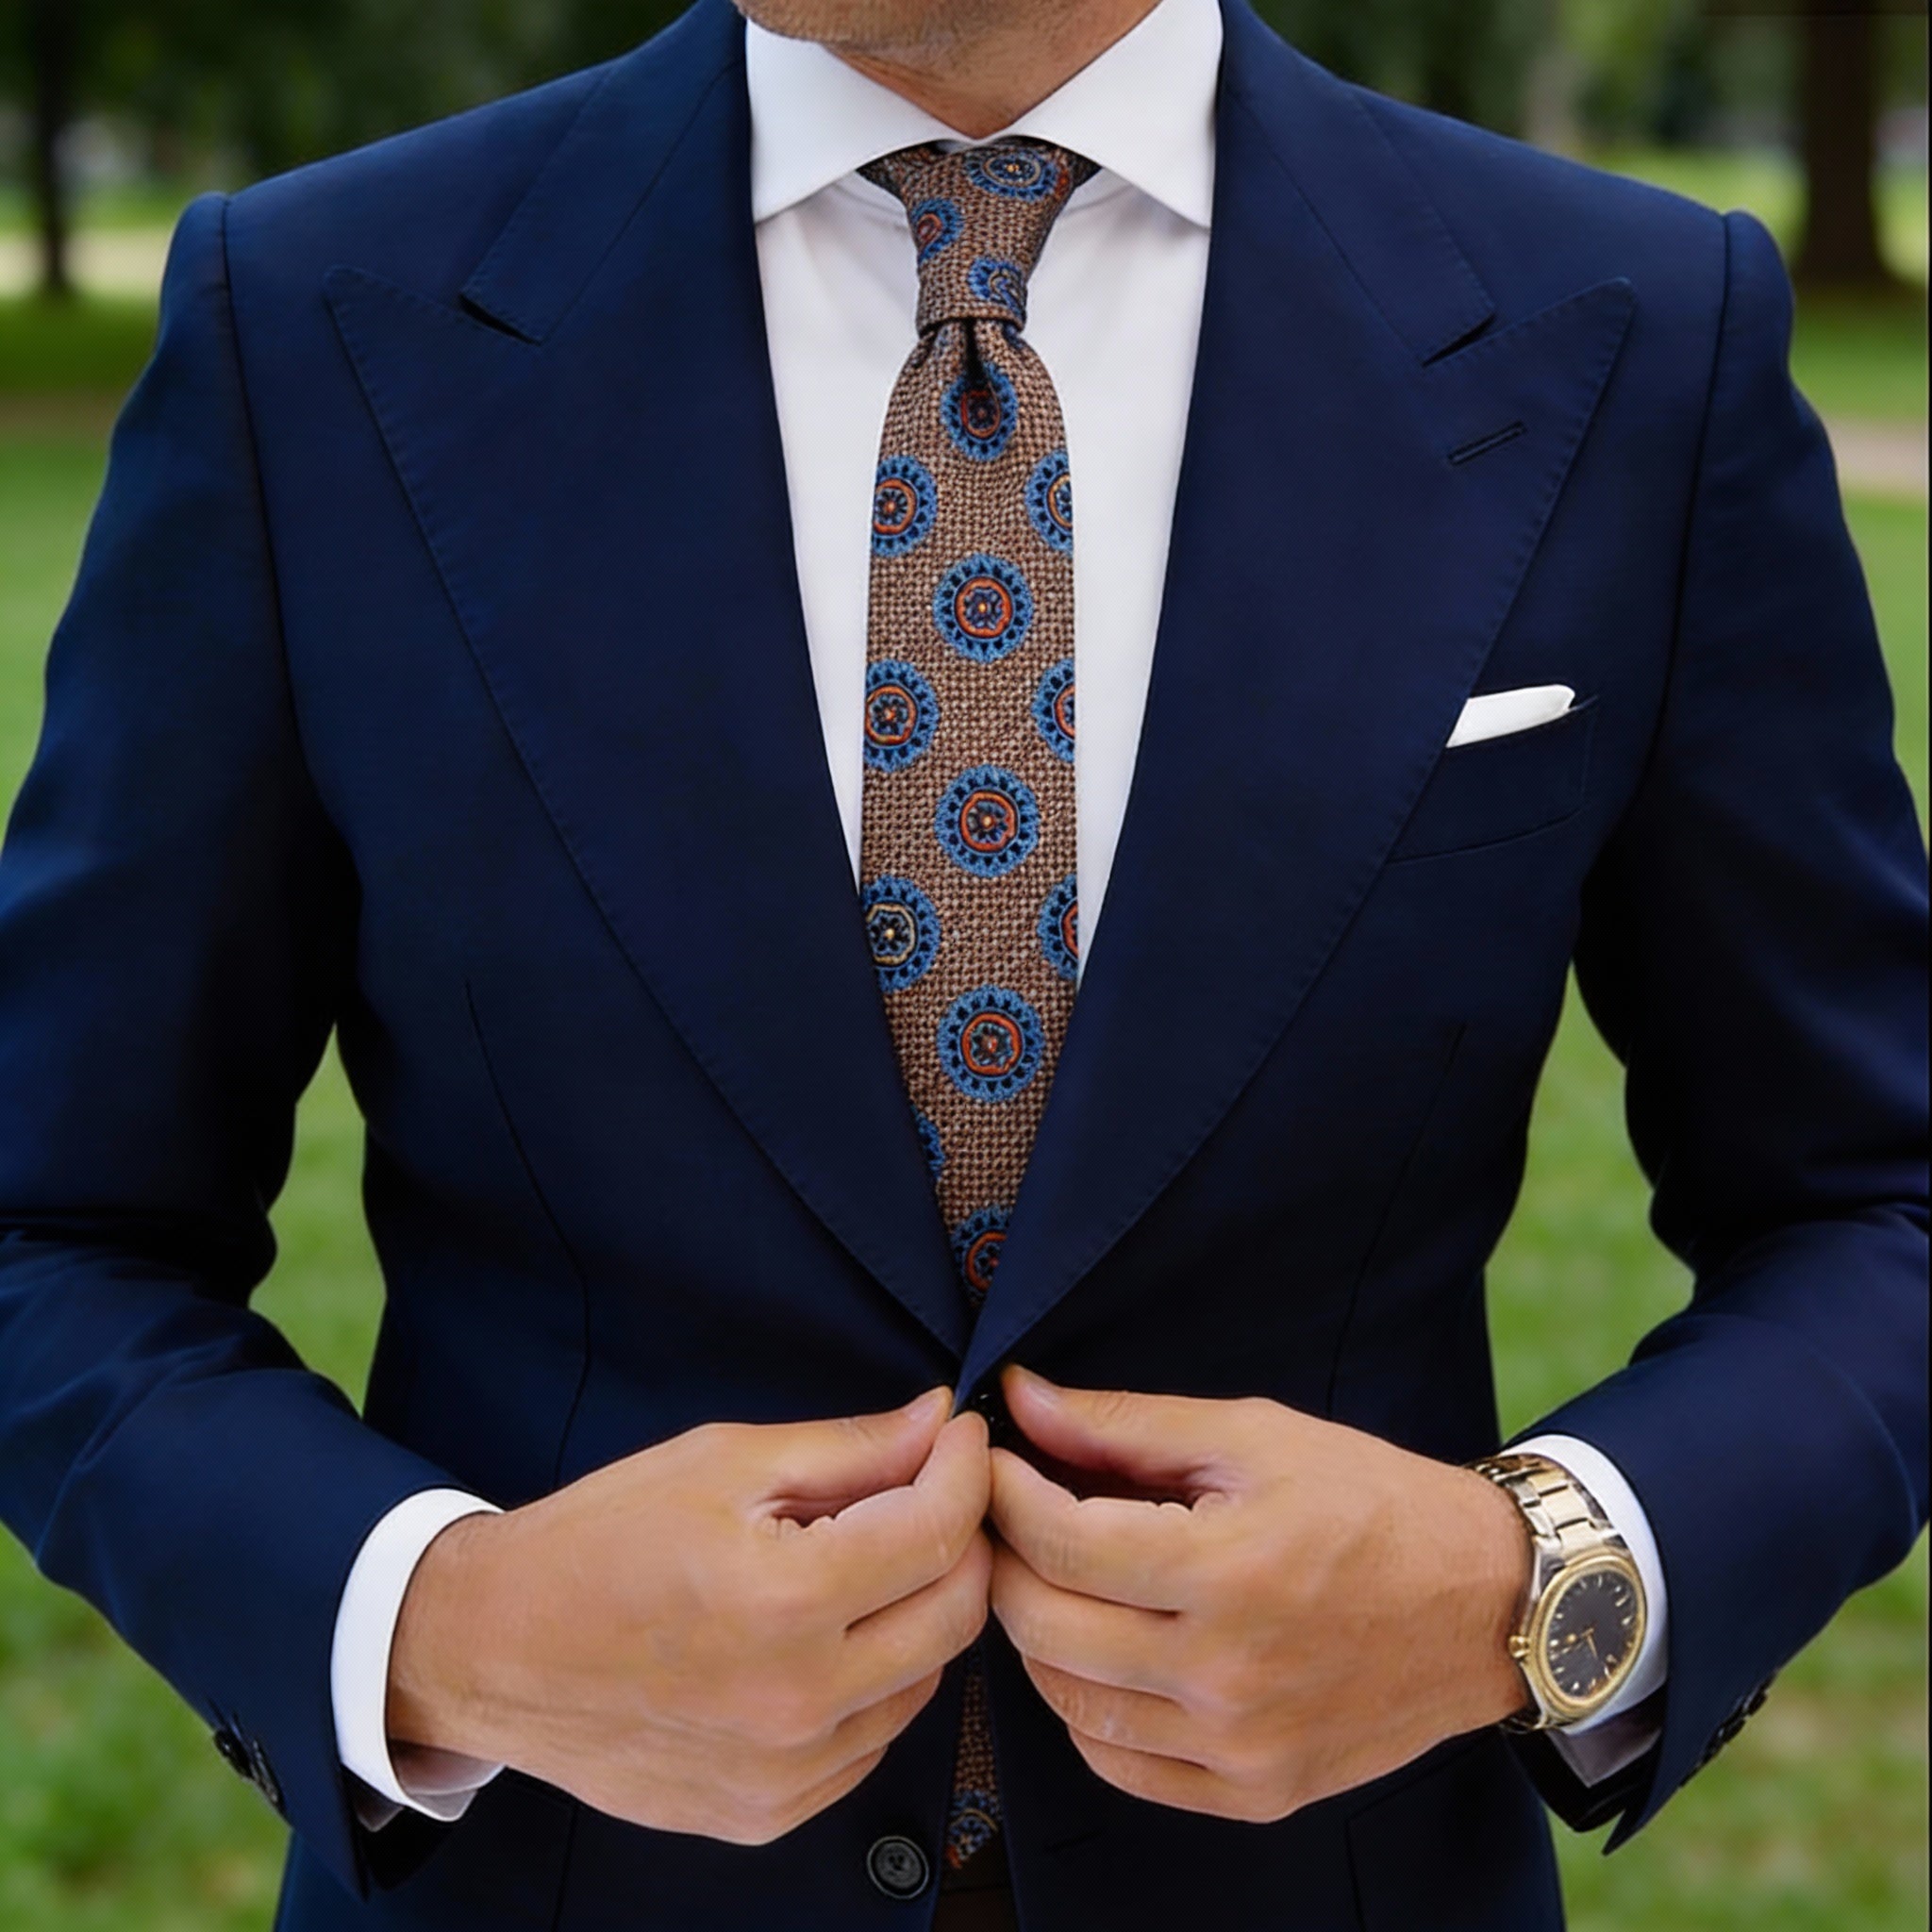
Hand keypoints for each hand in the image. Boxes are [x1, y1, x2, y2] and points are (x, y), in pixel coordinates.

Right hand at [388, 1388, 991, 1843]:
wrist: (494, 1650)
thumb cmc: (598, 1541)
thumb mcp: (722, 1462)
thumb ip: (847, 1449)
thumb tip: (937, 1424)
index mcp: (784, 1600)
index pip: (938, 1532)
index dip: (966, 1470)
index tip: (960, 1438)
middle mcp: (797, 1700)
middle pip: (956, 1615)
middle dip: (963, 1540)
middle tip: (933, 1492)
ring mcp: (785, 1772)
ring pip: (924, 1681)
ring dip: (919, 1612)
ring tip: (867, 1562)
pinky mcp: (769, 1813)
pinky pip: (871, 1740)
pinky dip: (875, 1682)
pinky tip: (827, 1636)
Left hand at [987, 1368, 1529, 1822]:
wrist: (1486, 1605)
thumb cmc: (1371, 1502)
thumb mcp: (1253, 1435)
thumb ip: (1126, 1425)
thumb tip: (1022, 1399)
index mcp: (1228, 1571)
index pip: (1059, 1541)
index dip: (1004, 1492)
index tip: (992, 1459)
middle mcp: (1226, 1674)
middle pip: (1045, 1624)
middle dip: (1004, 1557)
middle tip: (1008, 1513)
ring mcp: (1239, 1747)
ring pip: (1067, 1701)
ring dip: (1037, 1632)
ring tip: (1053, 1575)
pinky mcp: (1253, 1793)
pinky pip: (1119, 1763)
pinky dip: (1085, 1707)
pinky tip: (1100, 1650)